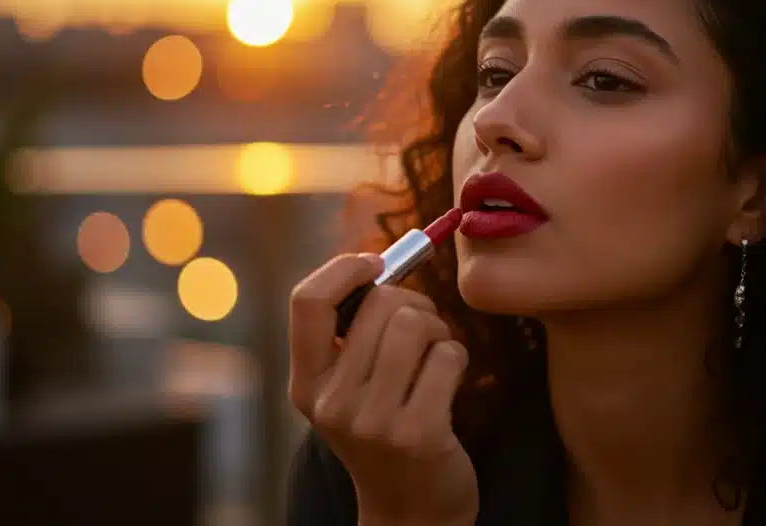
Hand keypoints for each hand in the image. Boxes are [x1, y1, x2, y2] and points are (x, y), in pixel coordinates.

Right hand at [288, 253, 478, 525]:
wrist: (411, 511)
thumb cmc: (386, 430)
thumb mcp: (349, 390)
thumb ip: (350, 334)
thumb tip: (379, 264)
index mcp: (307, 384)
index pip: (307, 301)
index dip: (344, 268)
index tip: (375, 264)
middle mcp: (332, 403)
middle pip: (379, 303)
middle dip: (413, 303)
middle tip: (423, 329)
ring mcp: (373, 421)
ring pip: (416, 325)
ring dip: (439, 330)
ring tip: (436, 355)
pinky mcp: (418, 433)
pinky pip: (448, 355)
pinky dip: (458, 358)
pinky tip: (449, 383)